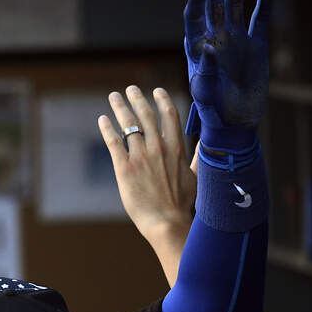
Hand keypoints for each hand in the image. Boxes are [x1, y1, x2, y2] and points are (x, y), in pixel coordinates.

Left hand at [99, 86, 195, 242]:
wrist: (168, 222)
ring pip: (128, 124)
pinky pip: (114, 142)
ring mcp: (141, 157)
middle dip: (137, 98)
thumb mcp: (197, 177)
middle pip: (146, 115)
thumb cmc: (184, 204)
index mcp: (177, 148)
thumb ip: (198, 158)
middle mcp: (159, 148)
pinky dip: (107, 128)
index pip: (170, 115)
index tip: (156, 90)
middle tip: (129, 89)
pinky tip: (102, 119)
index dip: (162, 100)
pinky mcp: (124, 168)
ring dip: (120, 107)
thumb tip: (208, 147)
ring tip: (114, 97)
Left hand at [184, 0, 273, 131]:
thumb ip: (204, 72)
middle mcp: (216, 39)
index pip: (194, 16)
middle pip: (214, 5)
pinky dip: (263, 8)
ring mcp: (236, 41)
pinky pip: (260, 22)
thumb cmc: (213, 110)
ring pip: (235, 8)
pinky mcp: (256, 47)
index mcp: (198, 48)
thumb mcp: (205, 93)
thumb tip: (207, 47)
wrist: (235, 122)